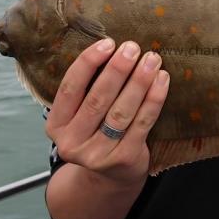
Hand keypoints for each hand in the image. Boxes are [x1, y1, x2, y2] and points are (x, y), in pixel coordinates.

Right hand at [45, 38, 169, 186]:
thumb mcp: (81, 115)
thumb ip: (87, 89)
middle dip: (117, 70)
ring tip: (151, 59)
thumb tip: (112, 48)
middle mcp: (72, 143)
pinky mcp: (124, 158)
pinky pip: (142, 123)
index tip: (107, 43)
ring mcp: (97, 154)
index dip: (88, 63)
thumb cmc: (98, 132)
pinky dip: (153, 99)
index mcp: (56, 125)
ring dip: (138, 82)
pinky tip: (161, 80)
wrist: (113, 175)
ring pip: (121, 112)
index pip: (69, 88)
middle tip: (132, 47)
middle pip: (97, 99)